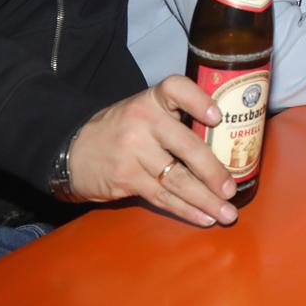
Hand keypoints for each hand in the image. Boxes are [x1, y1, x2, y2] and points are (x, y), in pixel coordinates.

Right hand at [66, 76, 238, 227]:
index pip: (176, 89)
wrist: (73, 151)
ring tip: (227, 213)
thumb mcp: (143, 110)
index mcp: (152, 100)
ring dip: (205, 200)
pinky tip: (204, 217)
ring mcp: (133, 152)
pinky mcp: (127, 179)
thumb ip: (175, 118)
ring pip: (178, 179)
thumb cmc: (122, 129)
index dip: (199, 101)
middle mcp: (143, 122)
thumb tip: (225, 142)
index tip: (218, 117)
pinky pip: (163, 197)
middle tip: (231, 189)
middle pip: (187, 146)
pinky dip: (186, 210)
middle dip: (213, 172)